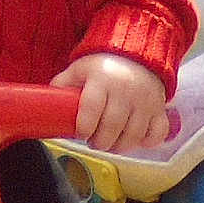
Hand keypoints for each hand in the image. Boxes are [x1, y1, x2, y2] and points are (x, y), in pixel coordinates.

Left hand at [51, 52, 168, 152]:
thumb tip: (44, 104)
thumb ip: (62, 85)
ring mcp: (145, 101)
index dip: (85, 125)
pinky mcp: (159, 109)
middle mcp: (125, 91)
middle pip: (113, 125)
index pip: (92, 106)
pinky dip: (147, 142)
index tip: (81, 133)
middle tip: (94, 142)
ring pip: (134, 134)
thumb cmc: (103, 67)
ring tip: (110, 144)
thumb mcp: (79, 70)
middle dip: (100, 142)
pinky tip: (135, 140)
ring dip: (119, 146)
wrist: (137, 56)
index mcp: (102, 80)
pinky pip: (157, 132)